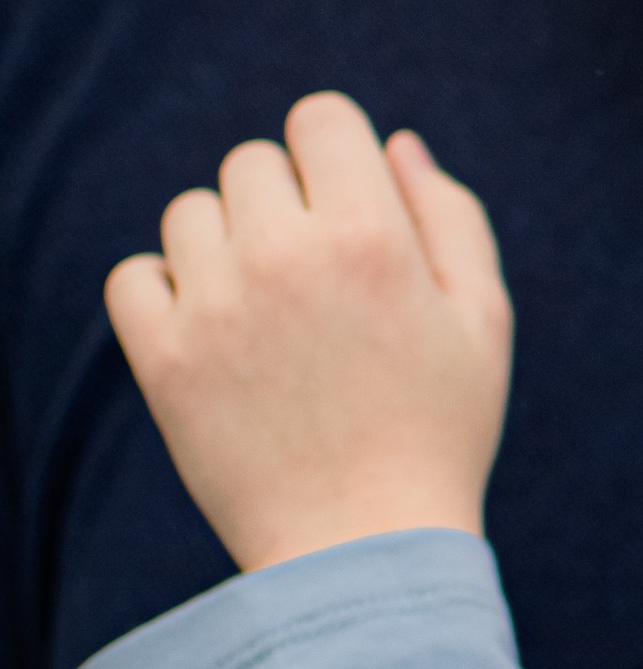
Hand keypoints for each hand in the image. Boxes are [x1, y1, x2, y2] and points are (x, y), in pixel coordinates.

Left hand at [105, 92, 512, 573]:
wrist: (365, 551)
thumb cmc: (439, 433)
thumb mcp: (483, 321)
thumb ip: (449, 217)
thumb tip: (393, 143)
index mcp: (371, 237)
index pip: (321, 118)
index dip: (336, 156)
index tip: (347, 213)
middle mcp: (285, 257)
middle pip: (252, 163)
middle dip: (285, 206)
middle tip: (317, 287)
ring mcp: (215, 306)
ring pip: (190, 213)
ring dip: (225, 247)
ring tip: (268, 318)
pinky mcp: (162, 358)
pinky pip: (135, 276)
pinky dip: (166, 293)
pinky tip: (215, 335)